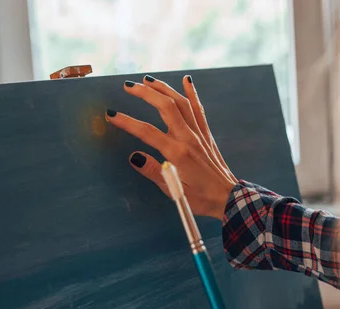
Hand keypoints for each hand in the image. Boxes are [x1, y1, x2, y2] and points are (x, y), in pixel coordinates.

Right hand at [106, 75, 236, 219]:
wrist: (228, 197)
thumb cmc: (201, 197)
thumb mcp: (174, 191)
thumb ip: (153, 171)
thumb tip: (134, 157)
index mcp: (177, 153)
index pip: (147, 132)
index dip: (127, 122)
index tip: (112, 115)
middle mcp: (188, 138)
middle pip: (165, 107)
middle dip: (145, 93)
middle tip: (128, 86)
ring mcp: (198, 134)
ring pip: (181, 103)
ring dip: (164, 88)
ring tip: (147, 80)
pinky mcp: (206, 134)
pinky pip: (198, 109)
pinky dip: (192, 93)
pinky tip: (186, 80)